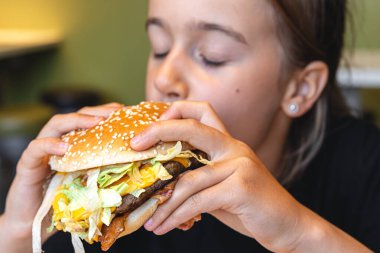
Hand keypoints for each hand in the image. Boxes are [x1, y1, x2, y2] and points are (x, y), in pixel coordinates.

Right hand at [0, 103, 122, 252]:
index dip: (106, 113)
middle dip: (95, 113)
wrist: (35, 224)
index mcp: (73, 145)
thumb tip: (135, 163)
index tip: (124, 111)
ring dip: (76, 121)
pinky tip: (64, 147)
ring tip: (95, 123)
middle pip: (75, 117)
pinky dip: (49, 145)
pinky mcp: (27, 165)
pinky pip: (35, 149)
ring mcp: (41, 152)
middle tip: (113, 114)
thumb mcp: (90, 184)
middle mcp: (57, 142)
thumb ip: (105, 171)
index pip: (89, 120)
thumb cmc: (65, 203)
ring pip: (55, 125)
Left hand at [130, 101, 303, 250]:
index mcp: (229, 144)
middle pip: (192, 128)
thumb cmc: (251, 207)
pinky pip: (198, 200)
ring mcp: (240, 165)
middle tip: (135, 145)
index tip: (150, 129)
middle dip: (160, 131)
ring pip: (188, 179)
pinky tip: (164, 227)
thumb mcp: (222, 187)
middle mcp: (235, 148)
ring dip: (163, 202)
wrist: (290, 226)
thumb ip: (199, 179)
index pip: (202, 112)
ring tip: (149, 220)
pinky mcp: (242, 186)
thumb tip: (161, 187)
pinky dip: (176, 216)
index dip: (174, 112)